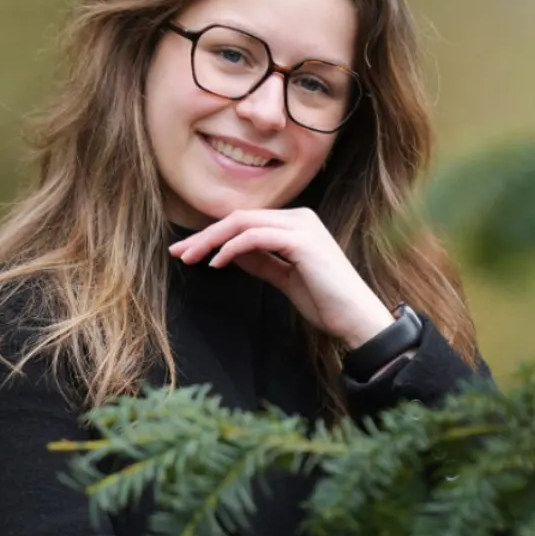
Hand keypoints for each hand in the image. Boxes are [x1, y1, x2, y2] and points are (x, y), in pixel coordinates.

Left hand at [168, 208, 394, 348]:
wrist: (355, 318)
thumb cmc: (325, 301)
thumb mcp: (284, 277)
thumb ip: (260, 261)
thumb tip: (229, 252)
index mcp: (296, 223)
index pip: (245, 222)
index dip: (212, 235)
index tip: (186, 251)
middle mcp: (299, 217)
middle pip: (239, 218)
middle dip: (204, 235)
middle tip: (178, 252)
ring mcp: (302, 226)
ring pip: (243, 223)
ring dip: (211, 240)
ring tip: (190, 258)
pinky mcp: (302, 240)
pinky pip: (255, 237)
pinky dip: (231, 248)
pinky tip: (216, 263)